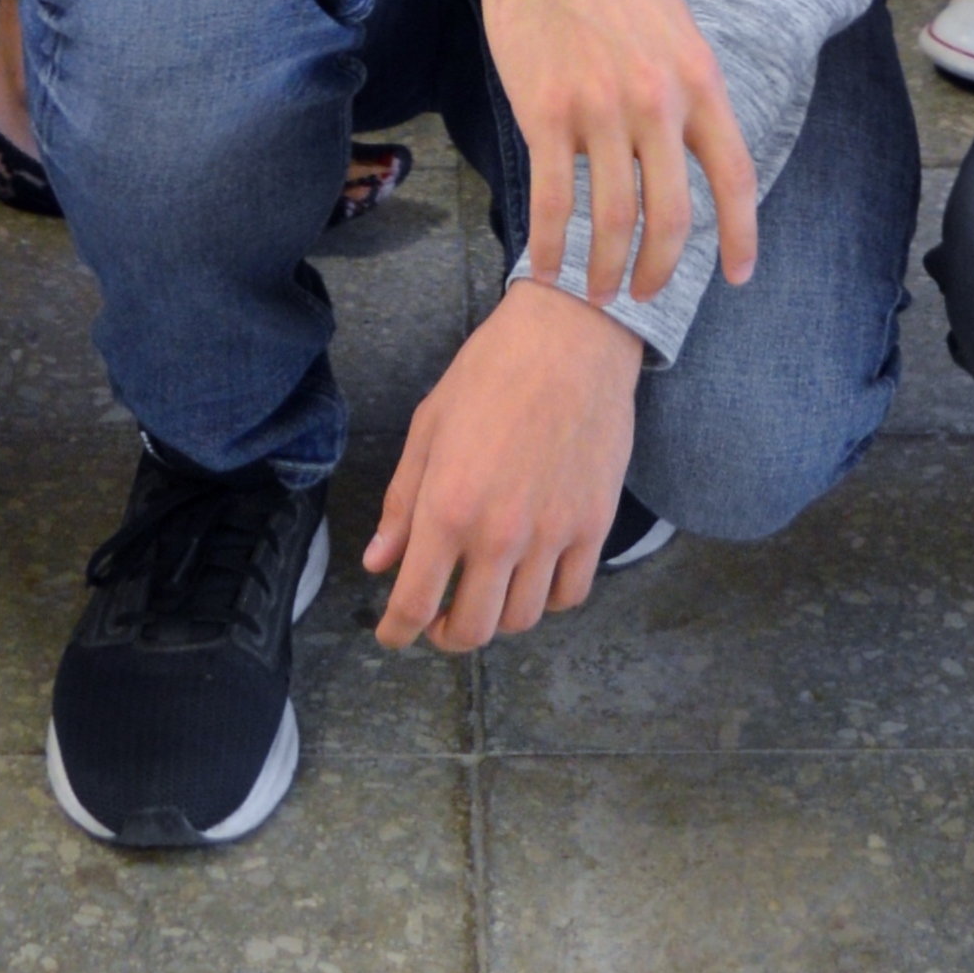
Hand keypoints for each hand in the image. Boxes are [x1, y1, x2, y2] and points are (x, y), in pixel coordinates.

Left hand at [365, 277, 642, 647]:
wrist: (570, 338)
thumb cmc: (490, 372)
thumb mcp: (429, 426)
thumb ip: (403, 502)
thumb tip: (379, 561)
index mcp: (448, 507)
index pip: (414, 603)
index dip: (397, 631)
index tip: (393, 634)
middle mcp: (499, 533)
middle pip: (471, 629)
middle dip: (446, 634)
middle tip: (439, 616)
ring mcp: (552, 534)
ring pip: (521, 619)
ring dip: (496, 617)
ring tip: (486, 591)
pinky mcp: (594, 525)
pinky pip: (569, 594)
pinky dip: (546, 598)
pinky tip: (532, 575)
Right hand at [397, 0, 759, 308]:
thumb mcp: (672, 24)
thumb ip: (686, 88)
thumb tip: (692, 150)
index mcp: (699, 77)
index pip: (735, 174)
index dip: (741, 234)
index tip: (738, 276)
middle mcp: (658, 99)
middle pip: (672, 215)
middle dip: (660, 270)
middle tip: (645, 296)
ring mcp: (601, 106)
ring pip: (613, 218)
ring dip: (606, 270)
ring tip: (596, 292)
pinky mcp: (545, 109)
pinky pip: (553, 198)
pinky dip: (549, 242)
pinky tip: (545, 263)